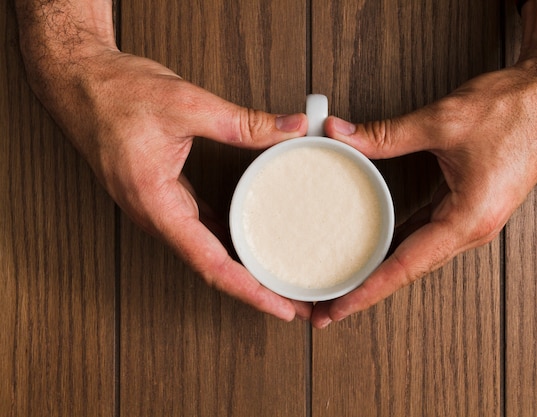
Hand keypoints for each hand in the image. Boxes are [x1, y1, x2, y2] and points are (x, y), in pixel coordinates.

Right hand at [22, 45, 310, 320]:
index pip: (209, 262)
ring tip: (279, 278)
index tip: (278, 307)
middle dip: (255, 289)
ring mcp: (157, 209)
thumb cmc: (115, 94)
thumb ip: (243, 122)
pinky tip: (249, 240)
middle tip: (295, 301)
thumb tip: (290, 129)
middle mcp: (155, 215)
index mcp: (156, 203)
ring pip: (205, 252)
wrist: (77, 82)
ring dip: (242, 269)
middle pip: (211, 268)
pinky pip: (198, 230)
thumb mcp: (186, 105)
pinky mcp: (163, 197)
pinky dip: (226, 242)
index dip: (248, 289)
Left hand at [310, 0, 536, 328]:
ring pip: (419, 254)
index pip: (407, 266)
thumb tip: (342, 135)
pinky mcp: (470, 206)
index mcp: (469, 219)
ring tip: (348, 279)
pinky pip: (429, 233)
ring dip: (384, 268)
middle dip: (369, 287)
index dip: (368, 289)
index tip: (339, 307)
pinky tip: (379, 243)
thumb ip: (388, 134)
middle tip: (330, 303)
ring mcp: (473, 220)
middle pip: (410, 268)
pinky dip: (401, 243)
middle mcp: (473, 228)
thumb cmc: (516, 111)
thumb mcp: (444, 121)